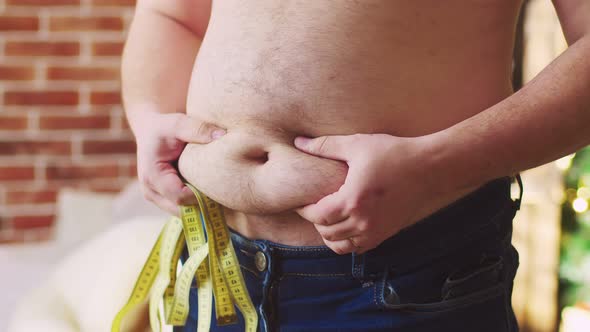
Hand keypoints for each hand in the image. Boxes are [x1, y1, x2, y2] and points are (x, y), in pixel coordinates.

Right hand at [133, 110, 224, 214]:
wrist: (151, 131)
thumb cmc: (164, 126)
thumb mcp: (178, 123)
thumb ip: (198, 128)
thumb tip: (221, 135)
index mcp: (152, 176)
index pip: (180, 197)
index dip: (202, 195)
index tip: (220, 184)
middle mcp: (151, 192)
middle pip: (182, 210)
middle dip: (204, 204)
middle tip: (226, 193)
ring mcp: (157, 198)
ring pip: (184, 213)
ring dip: (201, 206)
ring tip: (220, 193)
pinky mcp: (164, 199)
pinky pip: (184, 209)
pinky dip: (198, 203)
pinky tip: (212, 192)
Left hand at [294, 133, 467, 254]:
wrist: (429, 168)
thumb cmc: (393, 153)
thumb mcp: (356, 145)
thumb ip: (325, 146)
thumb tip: (299, 142)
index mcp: (352, 201)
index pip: (317, 216)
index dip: (305, 210)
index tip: (302, 200)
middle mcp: (362, 222)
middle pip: (326, 232)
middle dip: (316, 221)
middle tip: (314, 205)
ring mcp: (375, 231)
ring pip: (341, 245)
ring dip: (330, 234)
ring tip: (328, 217)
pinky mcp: (385, 234)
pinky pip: (358, 248)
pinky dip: (347, 241)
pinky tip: (346, 224)